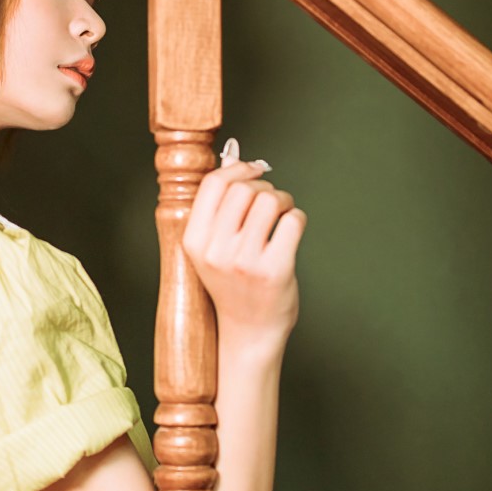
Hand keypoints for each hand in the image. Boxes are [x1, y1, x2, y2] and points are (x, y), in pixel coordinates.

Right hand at [181, 151, 306, 348]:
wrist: (249, 332)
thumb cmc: (233, 285)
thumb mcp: (211, 249)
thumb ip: (218, 208)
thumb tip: (233, 158)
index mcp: (194, 241)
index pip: (213, 184)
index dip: (239, 168)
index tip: (254, 170)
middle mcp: (216, 251)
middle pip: (244, 188)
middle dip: (264, 187)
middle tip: (271, 202)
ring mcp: (246, 261)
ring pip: (270, 200)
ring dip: (283, 200)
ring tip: (282, 215)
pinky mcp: (275, 270)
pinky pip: (293, 220)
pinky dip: (297, 218)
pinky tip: (290, 231)